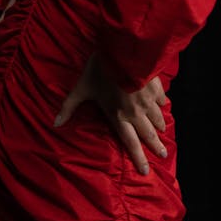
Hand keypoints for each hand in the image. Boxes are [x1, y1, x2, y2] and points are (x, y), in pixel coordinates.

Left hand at [54, 53, 167, 174]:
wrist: (124, 49)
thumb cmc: (101, 70)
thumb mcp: (82, 87)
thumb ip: (69, 106)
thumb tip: (55, 123)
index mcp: (118, 116)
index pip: (130, 143)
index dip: (138, 158)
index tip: (146, 171)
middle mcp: (136, 112)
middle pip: (148, 133)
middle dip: (155, 146)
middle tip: (163, 154)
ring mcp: (147, 99)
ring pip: (157, 117)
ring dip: (160, 126)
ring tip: (164, 132)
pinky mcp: (155, 86)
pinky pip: (161, 99)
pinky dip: (163, 104)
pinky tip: (165, 105)